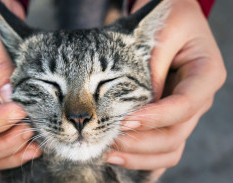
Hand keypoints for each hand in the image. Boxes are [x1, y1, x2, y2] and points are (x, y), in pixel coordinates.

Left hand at [106, 0, 225, 180]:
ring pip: (170, 147)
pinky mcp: (170, 117)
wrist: (171, 18)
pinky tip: (122, 157)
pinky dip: (144, 157)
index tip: (125, 120)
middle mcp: (199, 99)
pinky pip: (163, 146)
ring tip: (108, 153)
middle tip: (110, 139)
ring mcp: (185, 112)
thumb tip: (136, 108)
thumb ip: (152, 70)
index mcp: (206, 75)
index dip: (155, 117)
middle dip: (142, 141)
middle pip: (176, 134)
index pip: (184, 105)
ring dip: (140, 155)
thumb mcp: (163, 33)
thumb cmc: (170, 19)